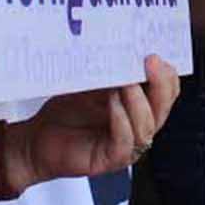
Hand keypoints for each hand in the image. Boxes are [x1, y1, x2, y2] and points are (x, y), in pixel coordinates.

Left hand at [0, 55, 180, 191]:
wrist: (37, 138)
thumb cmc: (66, 111)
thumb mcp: (91, 81)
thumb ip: (110, 69)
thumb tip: (124, 45)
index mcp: (139, 106)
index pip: (167, 92)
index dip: (167, 74)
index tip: (156, 51)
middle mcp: (137, 126)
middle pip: (163, 108)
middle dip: (160, 84)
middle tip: (149, 62)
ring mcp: (126, 145)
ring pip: (147, 126)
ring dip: (139, 101)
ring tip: (126, 82)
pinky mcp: (110, 159)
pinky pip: (126, 142)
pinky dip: (122, 120)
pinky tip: (113, 103)